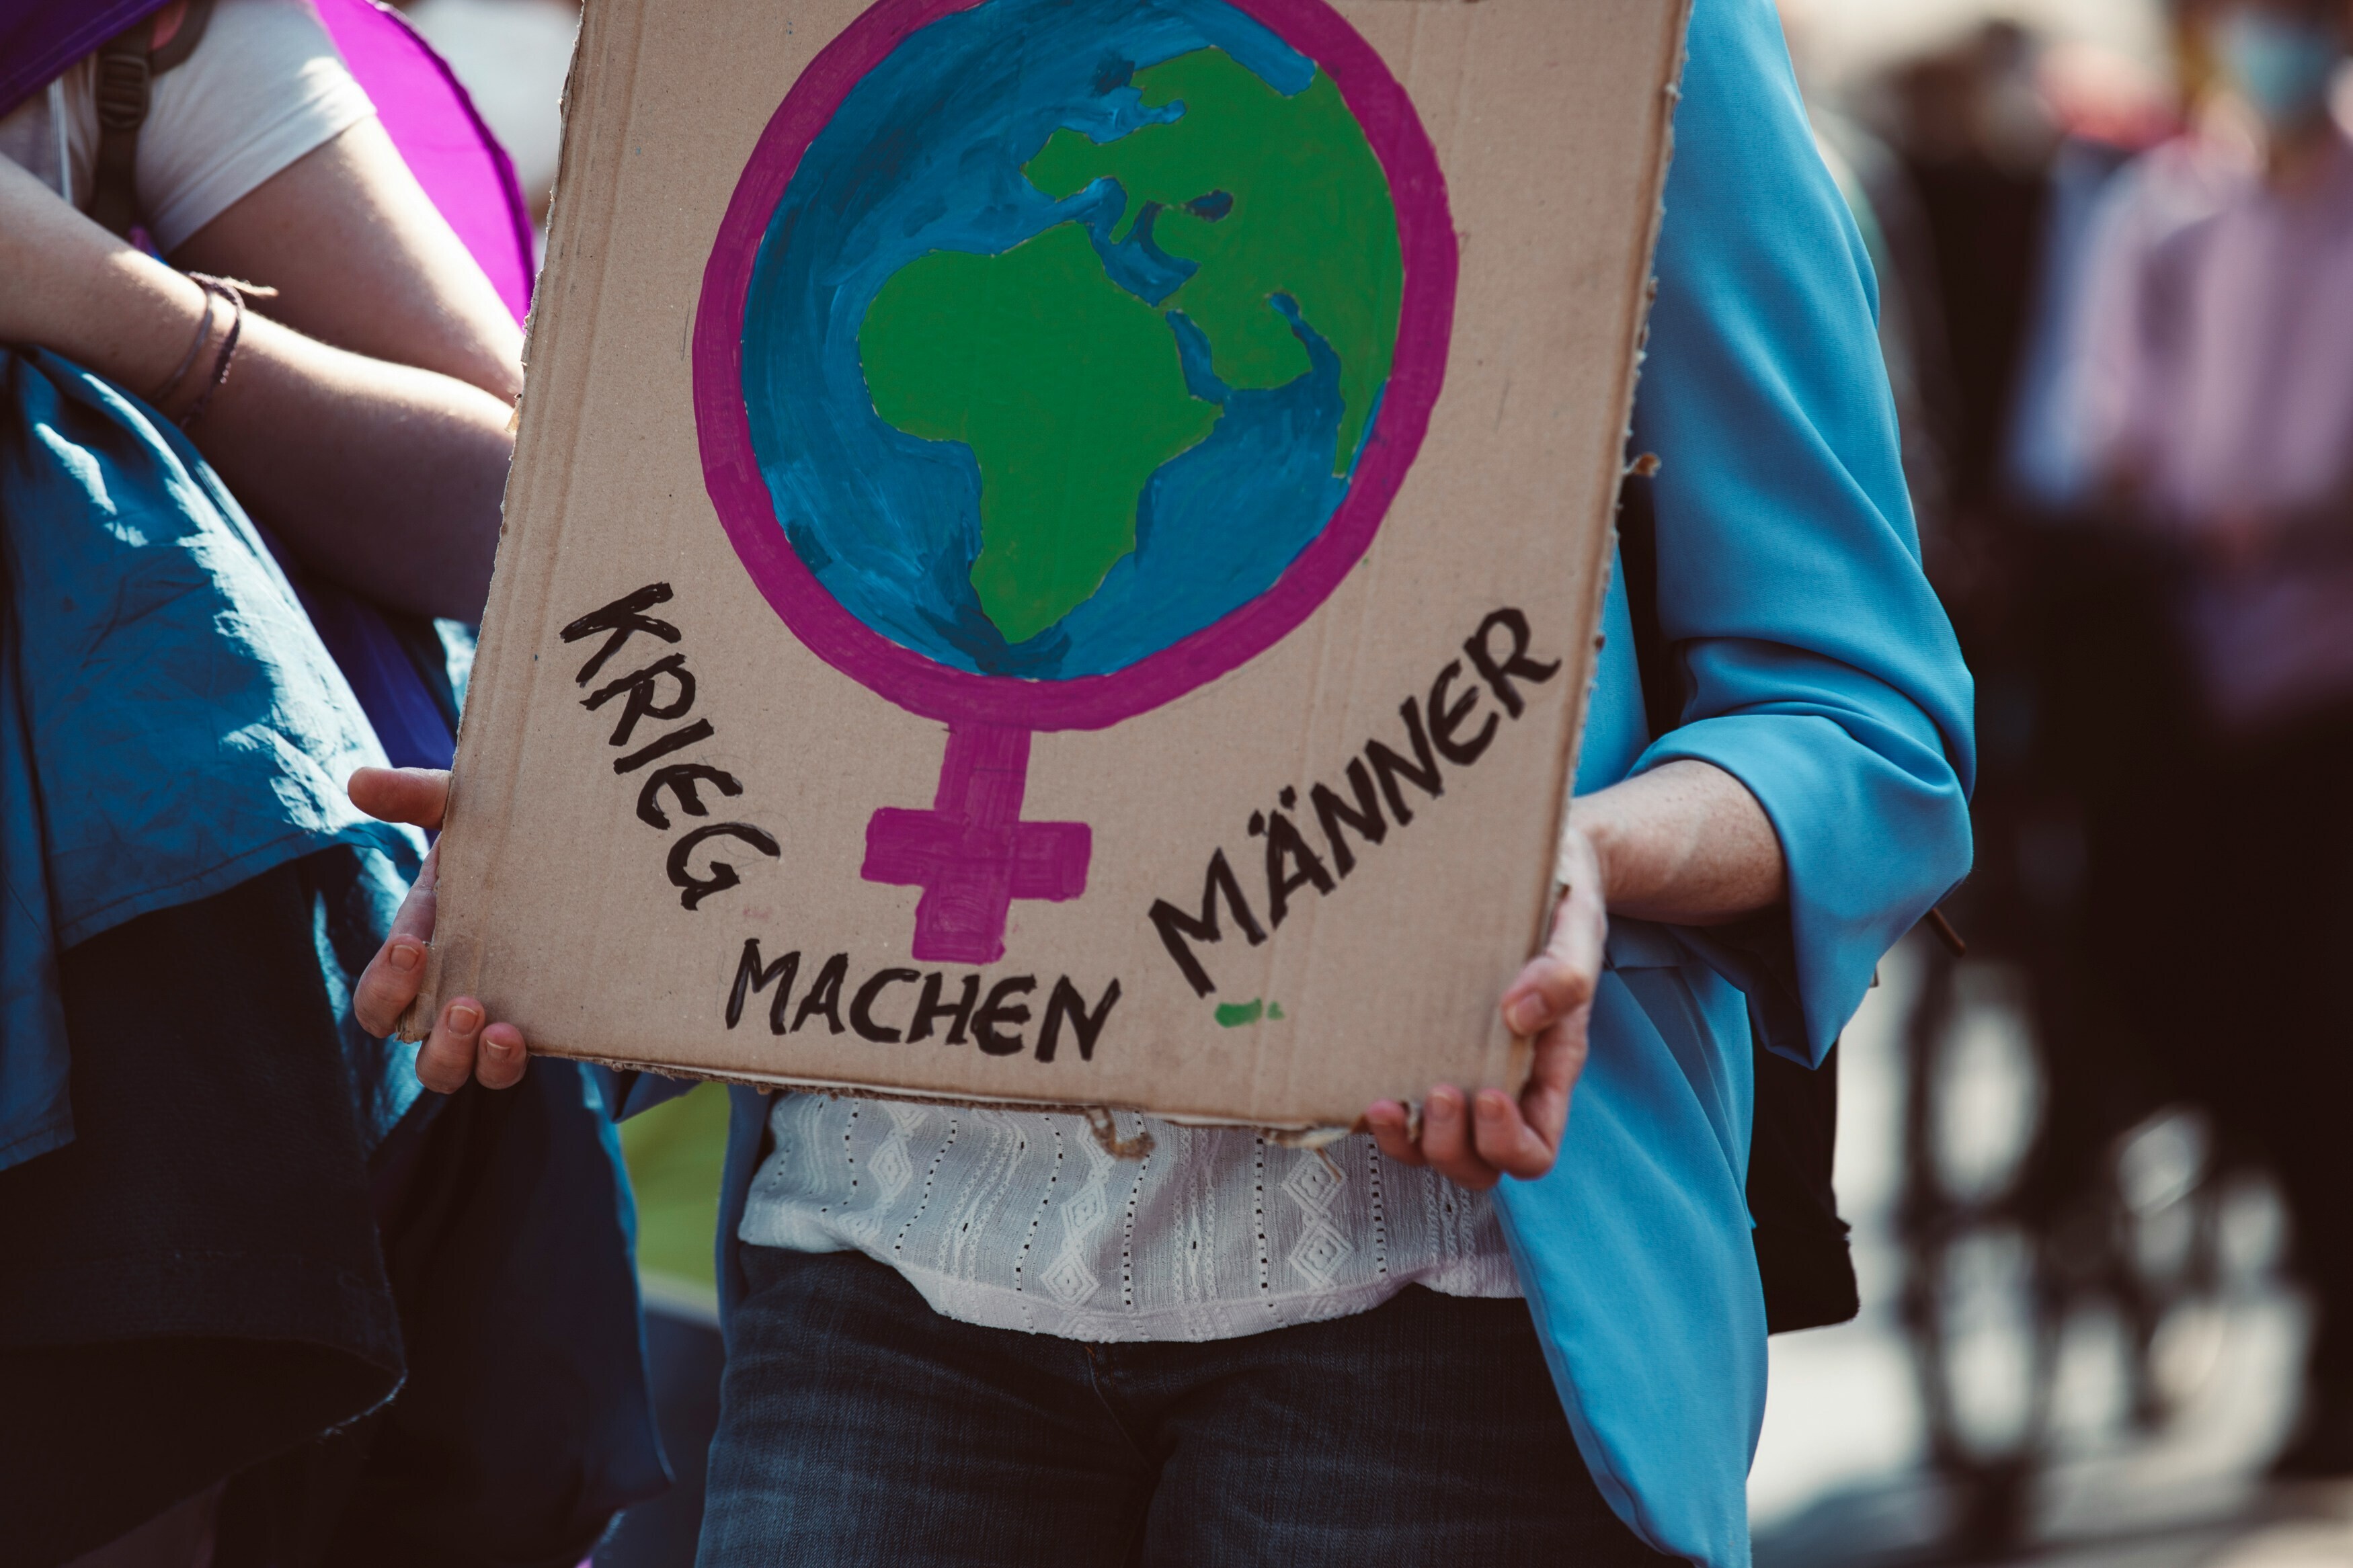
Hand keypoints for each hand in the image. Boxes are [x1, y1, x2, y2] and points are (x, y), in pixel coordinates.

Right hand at [348, 766, 528, 1091]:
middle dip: (428, 1034)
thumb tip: (358, 780)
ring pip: (453, 1070)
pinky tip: (525, 1040)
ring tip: (498, 1028)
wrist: (578, 846)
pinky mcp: (537, 1028)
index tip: (412, 947)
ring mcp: (491, 1013)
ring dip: (464, 1059)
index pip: (379, 995)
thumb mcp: (467, 807)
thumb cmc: (509, 830)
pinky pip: (508, 1068)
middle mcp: (446, 987)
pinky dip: (508, 1064)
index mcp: (421, 946)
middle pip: (409, 1043)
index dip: (385, 985)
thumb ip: (417, 795)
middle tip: (464, 1003)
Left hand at [1363, 823, 1606, 1189]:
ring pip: (1431, 1148)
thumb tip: (1518, 1014)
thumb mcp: (1575, 928)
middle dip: (1452, 1147)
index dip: (1509, 1144)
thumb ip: (1563, 972)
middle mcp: (1502, 1082)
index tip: (1489, 1095)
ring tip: (1385, 1102)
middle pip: (1479, 1165)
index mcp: (1548, 1068)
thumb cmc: (1558, 906)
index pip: (1535, 1150)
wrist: (1534, 868)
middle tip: (1439, 1091)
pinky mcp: (1415, 1050)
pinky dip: (1374, 1114)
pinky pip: (1397, 1109)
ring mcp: (1457, 1070)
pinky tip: (1359, 1082)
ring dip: (1406, 1142)